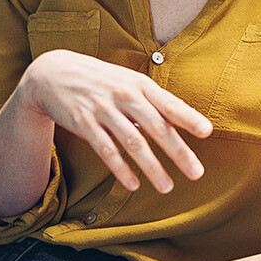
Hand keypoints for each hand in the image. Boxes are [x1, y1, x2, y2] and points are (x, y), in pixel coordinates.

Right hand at [18, 49, 213, 193]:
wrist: (54, 73)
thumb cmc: (102, 81)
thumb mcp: (130, 83)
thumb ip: (155, 102)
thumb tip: (185, 119)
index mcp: (140, 85)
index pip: (170, 103)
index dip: (189, 117)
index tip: (207, 132)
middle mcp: (125, 96)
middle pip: (157, 127)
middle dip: (178, 152)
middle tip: (196, 173)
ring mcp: (104, 110)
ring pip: (133, 142)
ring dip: (152, 167)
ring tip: (167, 186)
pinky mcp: (84, 124)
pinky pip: (106, 150)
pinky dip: (121, 169)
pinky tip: (133, 185)